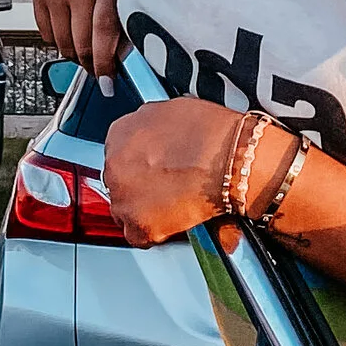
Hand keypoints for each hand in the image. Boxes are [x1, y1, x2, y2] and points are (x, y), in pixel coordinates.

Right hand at [32, 0, 121, 75]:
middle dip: (92, 64)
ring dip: (76, 54)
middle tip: (103, 72)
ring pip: (62, 42)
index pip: (105, 31)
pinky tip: (71, 35)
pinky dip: (58, 40)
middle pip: (81, 43)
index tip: (112, 79)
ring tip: (88, 54)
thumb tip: (131, 35)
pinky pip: (45, 30)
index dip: (108, 62)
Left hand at [102, 97, 244, 244]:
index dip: (139, 163)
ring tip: (172, 204)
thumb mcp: (171, 110)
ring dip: (144, 209)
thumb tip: (154, 136)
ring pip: (125, 209)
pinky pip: (138, 235)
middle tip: (165, 186)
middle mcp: (115, 166)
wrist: (231, 161)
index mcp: (120, 134)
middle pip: (120, 181)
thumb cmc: (211, 134)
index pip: (118, 153)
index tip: (151, 168)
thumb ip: (151, 126)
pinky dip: (155, 232)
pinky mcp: (138, 226)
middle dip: (139, 185)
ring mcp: (124, 198)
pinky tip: (173, 220)